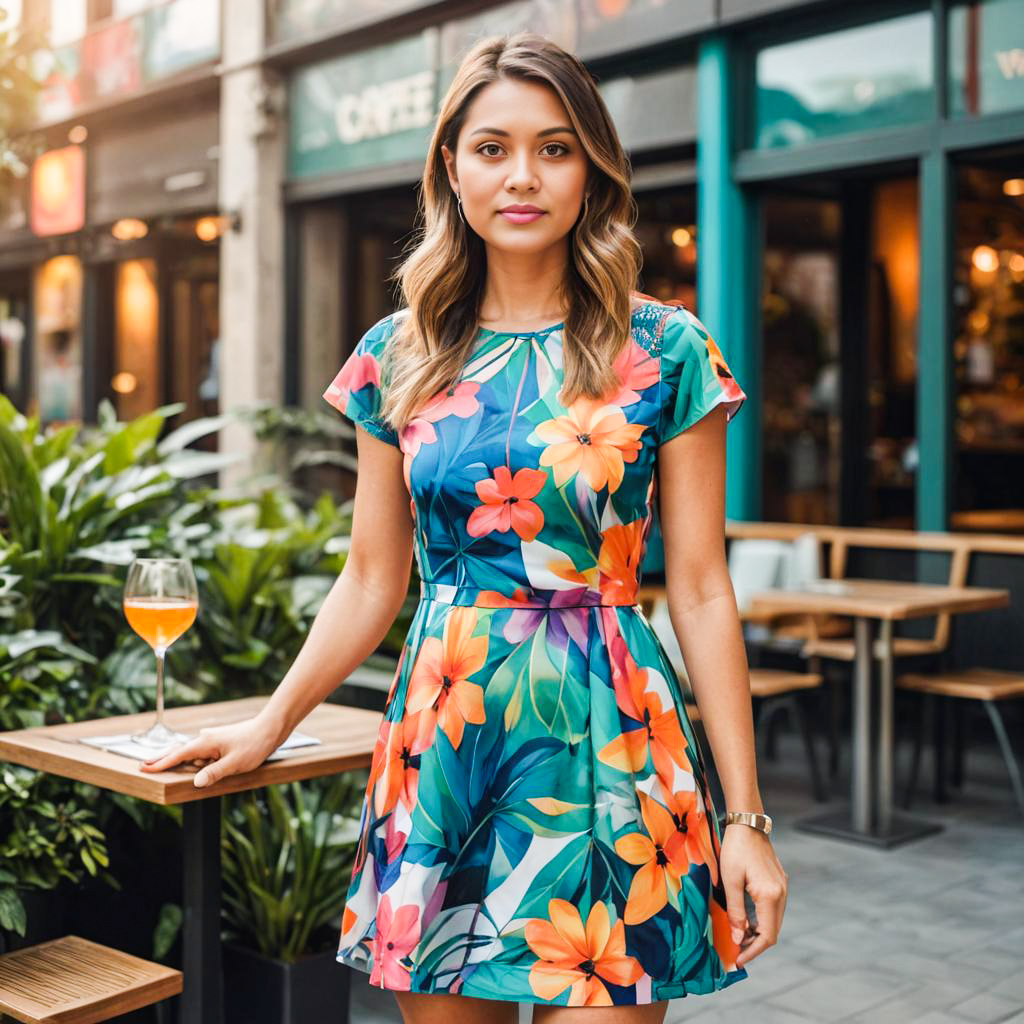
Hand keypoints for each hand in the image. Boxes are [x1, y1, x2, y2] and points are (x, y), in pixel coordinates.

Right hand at [137, 715, 281, 787]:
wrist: (271, 728)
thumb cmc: (255, 744)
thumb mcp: (235, 763)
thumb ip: (215, 772)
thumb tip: (196, 782)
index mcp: (206, 742)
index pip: (178, 755)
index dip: (162, 763)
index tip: (145, 768)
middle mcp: (206, 738)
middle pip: (180, 752)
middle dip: (163, 759)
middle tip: (143, 766)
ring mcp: (213, 739)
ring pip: (192, 753)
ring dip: (179, 761)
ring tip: (160, 766)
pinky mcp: (220, 742)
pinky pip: (202, 753)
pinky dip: (193, 760)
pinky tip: (193, 766)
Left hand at [719, 822, 787, 967]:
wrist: (748, 824)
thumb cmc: (735, 849)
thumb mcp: (730, 881)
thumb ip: (736, 911)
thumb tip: (738, 938)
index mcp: (771, 895)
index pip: (767, 936)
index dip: (752, 951)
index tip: (738, 960)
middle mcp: (782, 894)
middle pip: (772, 930)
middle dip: (754, 944)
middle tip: (735, 950)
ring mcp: (783, 887)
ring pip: (773, 920)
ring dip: (757, 932)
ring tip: (737, 936)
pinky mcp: (779, 882)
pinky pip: (772, 908)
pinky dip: (761, 919)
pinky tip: (746, 919)